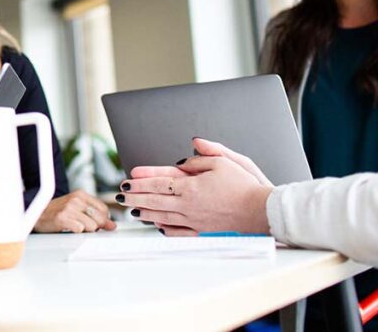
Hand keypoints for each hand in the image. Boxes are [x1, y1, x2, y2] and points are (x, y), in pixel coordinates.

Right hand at [34, 190, 116, 232]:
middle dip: (95, 226)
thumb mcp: (77, 208)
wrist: (36, 214)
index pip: (104, 209)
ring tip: (74, 226)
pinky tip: (68, 228)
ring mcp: (69, 208)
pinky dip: (76, 232)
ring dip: (85, 230)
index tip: (94, 222)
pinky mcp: (62, 218)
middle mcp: (75, 199)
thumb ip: (95, 215)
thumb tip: (112, 225)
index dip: (102, 219)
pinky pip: (80, 230)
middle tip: (82, 225)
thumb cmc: (57, 212)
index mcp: (80, 194)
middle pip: (100, 218)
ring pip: (92, 226)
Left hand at [121, 141, 272, 235]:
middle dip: (136, 197)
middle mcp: (189, 205)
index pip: (159, 182)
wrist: (263, 213)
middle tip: (120, 196)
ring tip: (132, 210)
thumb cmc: (246, 186)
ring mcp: (195, 221)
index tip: (127, 181)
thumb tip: (187, 150)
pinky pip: (179, 232)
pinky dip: (165, 228)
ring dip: (146, 212)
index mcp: (191, 186)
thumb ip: (202, 155)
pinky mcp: (204, 232)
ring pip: (163, 217)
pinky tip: (158, 225)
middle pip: (155, 200)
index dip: (141, 181)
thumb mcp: (225, 162)